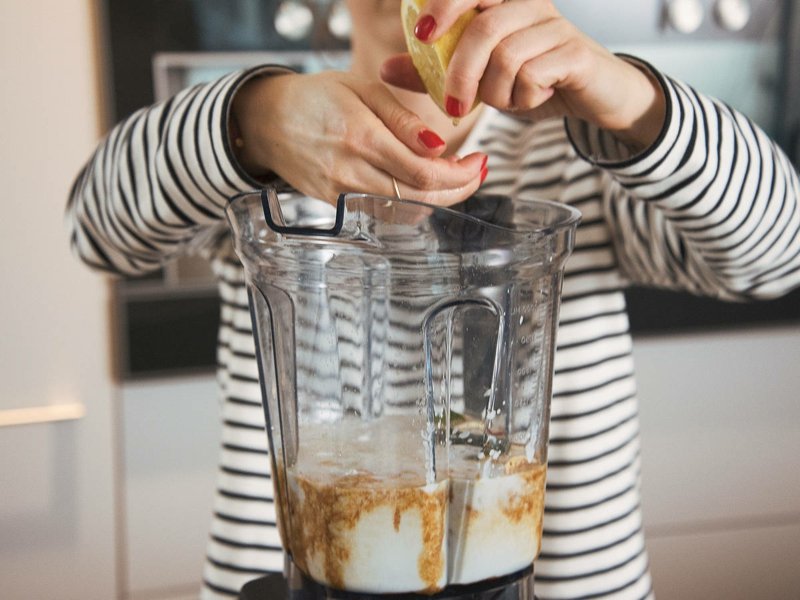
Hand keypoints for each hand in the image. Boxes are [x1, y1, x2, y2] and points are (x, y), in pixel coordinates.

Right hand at [231, 71, 487, 204]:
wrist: (267, 122)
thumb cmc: (316, 98)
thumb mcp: (361, 89)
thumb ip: (402, 119)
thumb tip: (438, 145)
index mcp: (360, 137)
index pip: (423, 172)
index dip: (460, 174)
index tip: (479, 161)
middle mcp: (351, 172)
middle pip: (420, 198)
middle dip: (459, 189)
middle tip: (477, 172)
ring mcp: (342, 195)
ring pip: (405, 211)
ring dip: (438, 198)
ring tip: (454, 175)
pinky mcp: (336, 207)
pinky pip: (385, 213)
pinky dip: (412, 204)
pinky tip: (422, 185)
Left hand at [381, 0, 665, 150]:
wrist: (592, 96)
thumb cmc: (531, 80)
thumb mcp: (476, 78)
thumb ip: (433, 73)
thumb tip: (386, 69)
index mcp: (504, 2)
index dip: (443, 6)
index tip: (421, 35)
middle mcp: (531, 5)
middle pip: (483, 29)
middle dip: (461, 74)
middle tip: (455, 107)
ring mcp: (556, 27)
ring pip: (508, 57)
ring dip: (497, 92)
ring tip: (504, 102)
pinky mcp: (575, 54)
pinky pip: (534, 76)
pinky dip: (523, 98)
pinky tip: (530, 99)